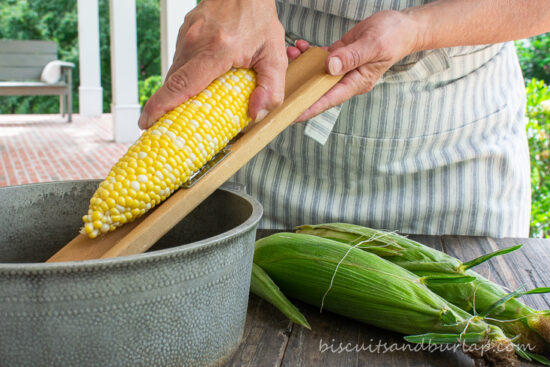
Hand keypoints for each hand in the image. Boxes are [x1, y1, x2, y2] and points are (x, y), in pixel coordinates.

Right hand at [138, 0, 285, 128]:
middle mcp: (196, 41)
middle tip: (164, 128)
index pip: (182, 83)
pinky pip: (180, 62)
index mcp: (217, 49)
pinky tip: (195, 87)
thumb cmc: (258, 18)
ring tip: (182, 111)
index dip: (161, 106)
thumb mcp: (275, 55)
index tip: (147, 122)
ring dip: (177, 93)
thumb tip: (258, 114)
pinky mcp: (185, 32)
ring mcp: (187, 35)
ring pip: (175, 73)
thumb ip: (271, 87)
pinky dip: (184, 78)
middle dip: (166, 108)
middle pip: (173, 83)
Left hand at [287, 10, 420, 121]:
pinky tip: (299, 46)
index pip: (328, 100)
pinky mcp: (338, 57)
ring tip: (287, 56)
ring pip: (315, 74)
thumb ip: (351, 57)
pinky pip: (319, 59)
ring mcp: (342, 69)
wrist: (402, 26)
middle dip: (297, 89)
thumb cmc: (393, 37)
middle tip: (276, 90)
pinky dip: (307, 54)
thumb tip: (329, 66)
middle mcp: (347, 80)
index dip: (308, 108)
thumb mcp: (373, 45)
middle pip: (317, 91)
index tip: (290, 114)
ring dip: (300, 67)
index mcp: (356, 83)